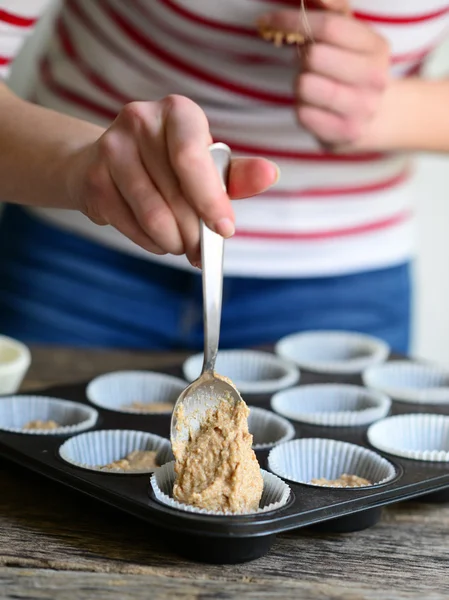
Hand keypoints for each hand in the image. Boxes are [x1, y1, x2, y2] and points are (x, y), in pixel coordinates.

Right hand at [67, 95, 277, 264]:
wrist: (105, 162)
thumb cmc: (167, 164)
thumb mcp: (206, 165)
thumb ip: (236, 174)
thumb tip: (270, 174)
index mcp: (177, 112)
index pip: (193, 158)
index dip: (210, 199)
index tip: (225, 231)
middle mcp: (140, 120)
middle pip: (176, 195)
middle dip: (195, 234)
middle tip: (202, 252)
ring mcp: (111, 148)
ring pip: (153, 216)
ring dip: (173, 242)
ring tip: (180, 245)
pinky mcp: (93, 179)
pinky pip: (131, 226)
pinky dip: (150, 242)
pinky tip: (156, 238)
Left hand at [258, 2, 390, 148]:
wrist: (375, 119)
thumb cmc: (352, 71)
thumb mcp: (350, 38)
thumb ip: (333, 11)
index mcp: (377, 48)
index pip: (328, 26)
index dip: (291, 19)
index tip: (268, 19)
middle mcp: (375, 79)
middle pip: (313, 57)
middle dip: (302, 58)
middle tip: (309, 64)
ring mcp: (362, 109)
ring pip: (305, 86)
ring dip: (301, 85)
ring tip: (315, 87)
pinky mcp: (345, 133)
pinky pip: (303, 114)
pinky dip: (302, 109)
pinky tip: (316, 108)